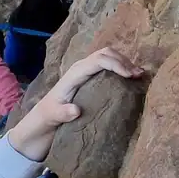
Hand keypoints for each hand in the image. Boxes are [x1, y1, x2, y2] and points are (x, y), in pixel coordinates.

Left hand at [8, 47, 144, 160]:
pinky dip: (120, 68)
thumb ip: (62, 113)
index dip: (116, 64)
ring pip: (108, 58)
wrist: (39, 123)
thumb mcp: (52, 118)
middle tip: (139, 75)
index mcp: (72, 75)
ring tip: (139, 76)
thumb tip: (76, 110)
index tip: (130, 76)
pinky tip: (130, 79)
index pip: (97, 61)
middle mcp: (79, 70)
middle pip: (105, 54)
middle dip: (123, 60)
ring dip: (124, 63)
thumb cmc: (45, 119)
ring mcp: (85, 73)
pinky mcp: (89, 80)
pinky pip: (107, 67)